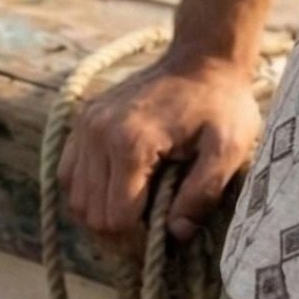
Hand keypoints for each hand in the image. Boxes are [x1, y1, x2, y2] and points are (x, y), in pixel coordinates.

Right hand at [57, 50, 264, 253]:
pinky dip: (88, 193)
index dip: (138, 242)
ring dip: (102, 215)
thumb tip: (176, 233)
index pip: (116, 219)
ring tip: (137, 213)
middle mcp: (98, 132)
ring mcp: (85, 124)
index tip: (163, 241)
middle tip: (152, 232)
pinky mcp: (82, 120)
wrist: (203, 57)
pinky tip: (118, 192)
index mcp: (131, 142)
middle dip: (121, 233)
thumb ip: (204, 193)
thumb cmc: (222, 103)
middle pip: (92, 214)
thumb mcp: (229, 147)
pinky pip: (69, 174)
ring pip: (75, 199)